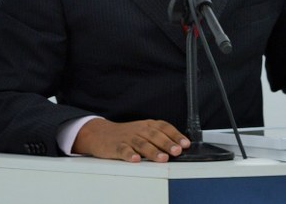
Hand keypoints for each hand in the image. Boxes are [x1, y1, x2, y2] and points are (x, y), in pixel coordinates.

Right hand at [72, 118, 190, 162]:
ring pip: (141, 143)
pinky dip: (129, 154)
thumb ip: (159, 137)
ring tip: (162, 158)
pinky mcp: (116, 146)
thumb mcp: (144, 131)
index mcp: (147, 125)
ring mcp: (127, 138)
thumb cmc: (126, 134)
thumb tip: (179, 147)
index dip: (175, 135)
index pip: (164, 127)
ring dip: (153, 151)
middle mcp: (139, 129)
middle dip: (167, 143)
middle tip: (177, 151)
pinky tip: (135, 159)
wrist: (100, 133)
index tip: (185, 143)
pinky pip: (123, 150)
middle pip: (155, 136)